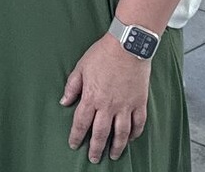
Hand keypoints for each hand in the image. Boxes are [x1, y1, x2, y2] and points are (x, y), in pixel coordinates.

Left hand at [61, 33, 151, 162]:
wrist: (128, 45)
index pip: (81, 123)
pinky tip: (131, 139)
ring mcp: (125, 105)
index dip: (76, 136)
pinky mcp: (140, 102)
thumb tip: (64, 101)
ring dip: (116, 147)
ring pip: (121, 133)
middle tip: (94, 158)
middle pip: (101, 133)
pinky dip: (135, 133)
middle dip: (96, 148)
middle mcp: (108, 105)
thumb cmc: (103, 53)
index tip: (74, 144)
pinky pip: (138, 123)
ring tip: (113, 155)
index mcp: (92, 97)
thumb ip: (72, 86)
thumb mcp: (81, 67)